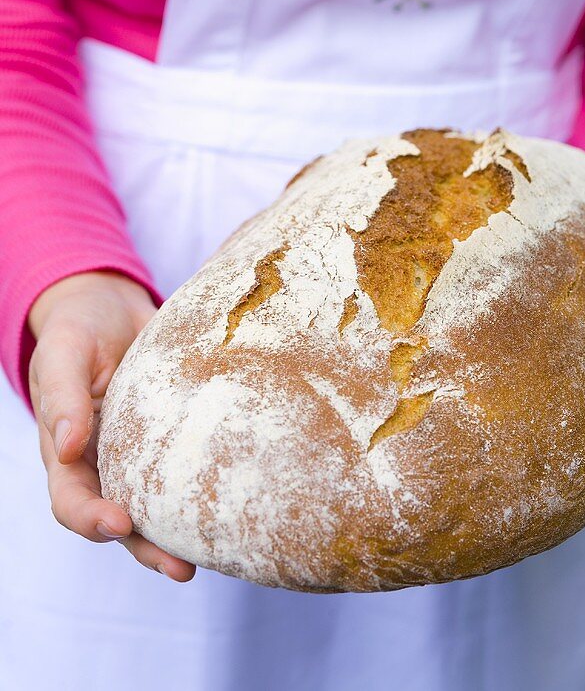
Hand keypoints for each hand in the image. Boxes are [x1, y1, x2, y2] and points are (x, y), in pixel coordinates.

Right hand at [28, 271, 195, 580]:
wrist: (112, 304)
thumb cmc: (78, 327)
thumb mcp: (64, 352)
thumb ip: (62, 396)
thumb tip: (66, 448)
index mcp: (67, 451)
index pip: (72, 500)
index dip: (92, 519)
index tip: (120, 523)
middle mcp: (104, 462)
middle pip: (121, 521)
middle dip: (147, 547)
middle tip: (181, 568)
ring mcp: (140, 454)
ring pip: (158, 506)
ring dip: (178, 535)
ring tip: (212, 556)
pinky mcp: (174, 438)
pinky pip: (186, 470)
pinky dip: (203, 491)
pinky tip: (233, 502)